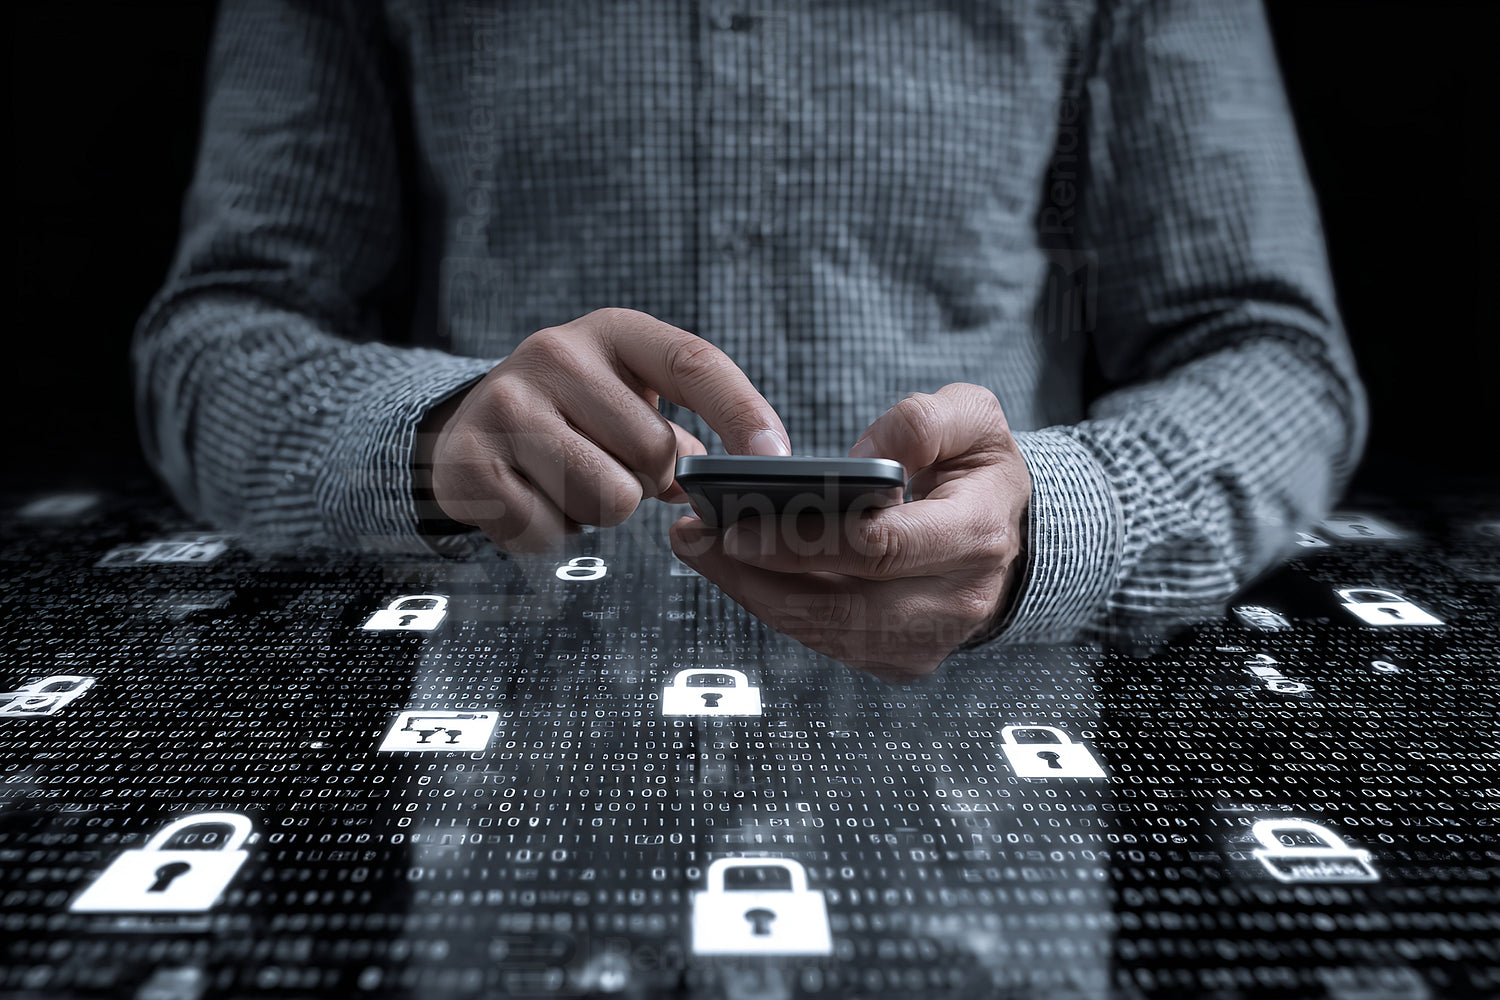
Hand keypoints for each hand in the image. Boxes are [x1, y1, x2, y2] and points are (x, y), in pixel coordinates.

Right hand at [420, 308, 789, 550]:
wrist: (469, 429)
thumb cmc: (571, 416)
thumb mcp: (628, 398)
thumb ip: (684, 429)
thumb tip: (745, 468)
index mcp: (611, 332)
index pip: (693, 363)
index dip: (741, 412)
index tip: (774, 456)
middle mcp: (554, 354)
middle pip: (655, 455)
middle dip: (645, 481)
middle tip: (608, 466)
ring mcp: (505, 404)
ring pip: (609, 499)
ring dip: (599, 512)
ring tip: (567, 481)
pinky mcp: (468, 462)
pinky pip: (550, 531)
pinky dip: (549, 534)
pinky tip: (529, 498)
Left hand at [671, 383, 1030, 681]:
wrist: (1016, 535)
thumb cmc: (981, 471)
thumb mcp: (973, 419)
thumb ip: (922, 420)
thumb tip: (861, 457)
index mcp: (974, 536)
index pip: (877, 548)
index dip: (801, 540)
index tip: (738, 524)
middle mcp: (955, 601)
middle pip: (837, 604)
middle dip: (753, 574)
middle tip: (693, 539)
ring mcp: (927, 641)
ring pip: (823, 631)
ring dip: (752, 595)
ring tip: (699, 552)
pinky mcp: (902, 659)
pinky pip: (826, 641)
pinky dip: (777, 609)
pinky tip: (737, 574)